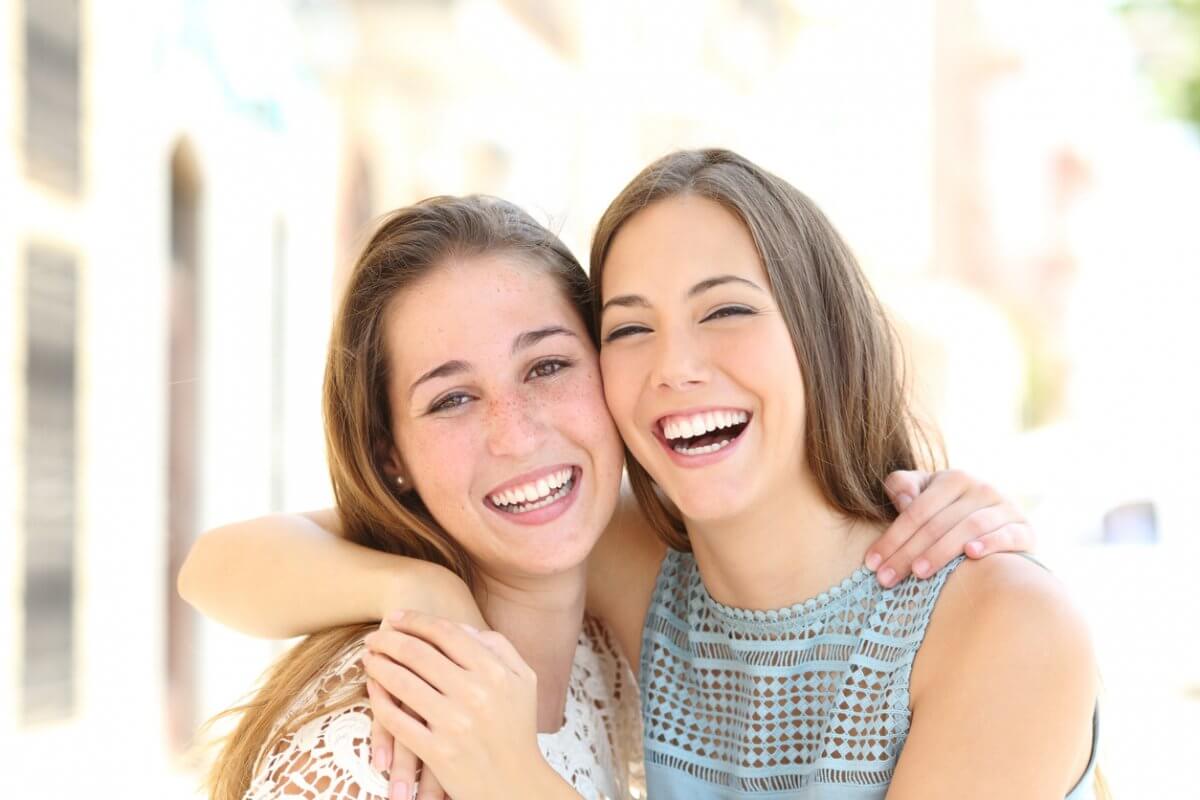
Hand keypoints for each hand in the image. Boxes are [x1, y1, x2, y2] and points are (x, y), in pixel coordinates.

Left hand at [362, 611, 547, 799]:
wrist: (518, 785)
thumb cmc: (518, 730)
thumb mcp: (523, 681)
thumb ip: (499, 648)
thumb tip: (463, 628)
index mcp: (496, 672)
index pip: (446, 633)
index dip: (415, 620)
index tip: (395, 617)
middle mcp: (476, 693)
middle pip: (418, 653)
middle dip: (389, 639)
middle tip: (373, 635)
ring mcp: (455, 723)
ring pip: (402, 682)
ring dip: (378, 665)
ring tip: (368, 657)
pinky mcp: (438, 752)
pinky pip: (397, 720)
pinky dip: (379, 700)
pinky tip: (373, 689)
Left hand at [865, 469, 1034, 586]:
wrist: (1000, 523)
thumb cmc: (949, 511)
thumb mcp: (925, 494)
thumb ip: (904, 487)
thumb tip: (903, 498)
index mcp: (953, 478)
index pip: (916, 510)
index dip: (892, 537)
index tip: (872, 564)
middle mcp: (981, 488)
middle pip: (937, 523)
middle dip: (908, 552)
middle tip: (886, 578)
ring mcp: (1005, 507)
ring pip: (969, 527)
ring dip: (942, 550)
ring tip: (919, 573)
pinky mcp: (1024, 528)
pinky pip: (1007, 534)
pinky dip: (990, 543)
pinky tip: (971, 555)